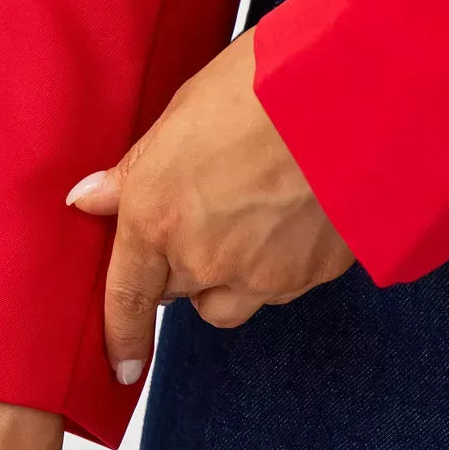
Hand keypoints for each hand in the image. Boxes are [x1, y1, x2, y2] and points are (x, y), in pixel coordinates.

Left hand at [65, 26, 353, 382]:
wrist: (359, 96)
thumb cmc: (267, 83)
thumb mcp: (184, 110)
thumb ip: (136, 167)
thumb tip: (89, 199)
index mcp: (155, 214)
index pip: (125, 296)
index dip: (122, 336)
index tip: (122, 367)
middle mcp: (201, 257)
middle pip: (178, 292)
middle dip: (183, 265)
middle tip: (208, 211)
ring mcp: (259, 274)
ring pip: (230, 301)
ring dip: (230, 277)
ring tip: (255, 216)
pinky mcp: (310, 276)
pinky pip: (282, 287)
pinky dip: (281, 262)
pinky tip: (297, 212)